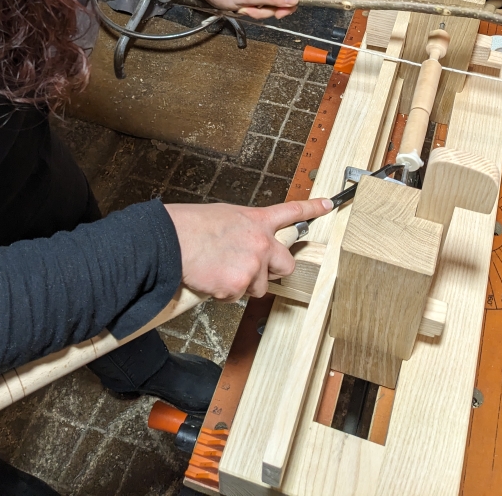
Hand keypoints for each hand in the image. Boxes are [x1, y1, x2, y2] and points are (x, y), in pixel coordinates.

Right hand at [165, 198, 333, 299]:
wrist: (172, 241)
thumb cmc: (191, 227)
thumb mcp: (225, 217)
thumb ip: (244, 229)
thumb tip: (245, 242)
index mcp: (256, 220)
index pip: (292, 211)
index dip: (313, 208)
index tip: (328, 205)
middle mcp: (261, 242)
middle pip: (287, 265)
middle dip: (274, 271)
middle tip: (253, 269)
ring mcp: (252, 265)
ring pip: (258, 286)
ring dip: (243, 283)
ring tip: (219, 268)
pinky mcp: (238, 286)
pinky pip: (235, 296)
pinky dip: (223, 292)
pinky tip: (209, 277)